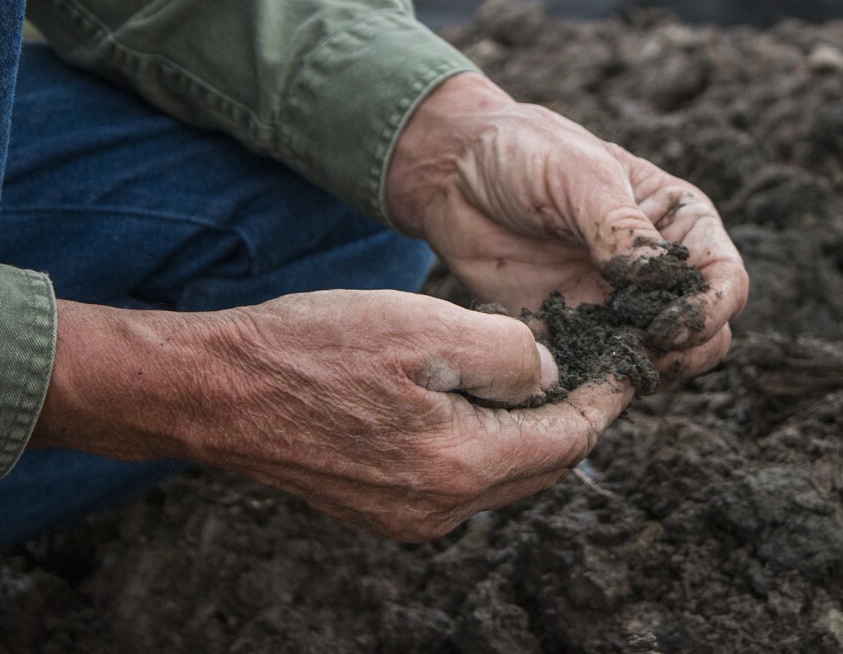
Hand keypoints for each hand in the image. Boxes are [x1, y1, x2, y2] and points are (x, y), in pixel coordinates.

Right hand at [33, 293, 631, 540]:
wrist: (216, 393)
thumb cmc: (313, 348)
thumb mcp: (423, 327)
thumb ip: (507, 352)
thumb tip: (549, 372)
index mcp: (461, 466)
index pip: (566, 440)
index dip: (602, 401)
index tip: (626, 370)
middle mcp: (441, 509)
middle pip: (539, 466)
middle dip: (572, 421)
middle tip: (594, 374)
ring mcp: (408, 516)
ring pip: (500, 474)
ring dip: (527, 432)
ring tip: (542, 381)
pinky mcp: (381, 507)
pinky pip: (459, 479)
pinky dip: (484, 443)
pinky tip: (477, 403)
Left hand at [387, 73, 748, 385]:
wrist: (453, 170)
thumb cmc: (525, 151)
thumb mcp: (578, 174)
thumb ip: (621, 227)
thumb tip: (659, 279)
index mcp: (679, 222)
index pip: (725, 280)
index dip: (708, 312)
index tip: (666, 326)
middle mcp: (658, 272)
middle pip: (706, 335)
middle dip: (681, 353)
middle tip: (633, 355)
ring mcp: (616, 307)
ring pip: (658, 363)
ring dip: (636, 372)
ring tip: (595, 366)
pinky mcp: (572, 332)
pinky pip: (597, 374)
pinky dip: (589, 385)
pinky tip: (560, 380)